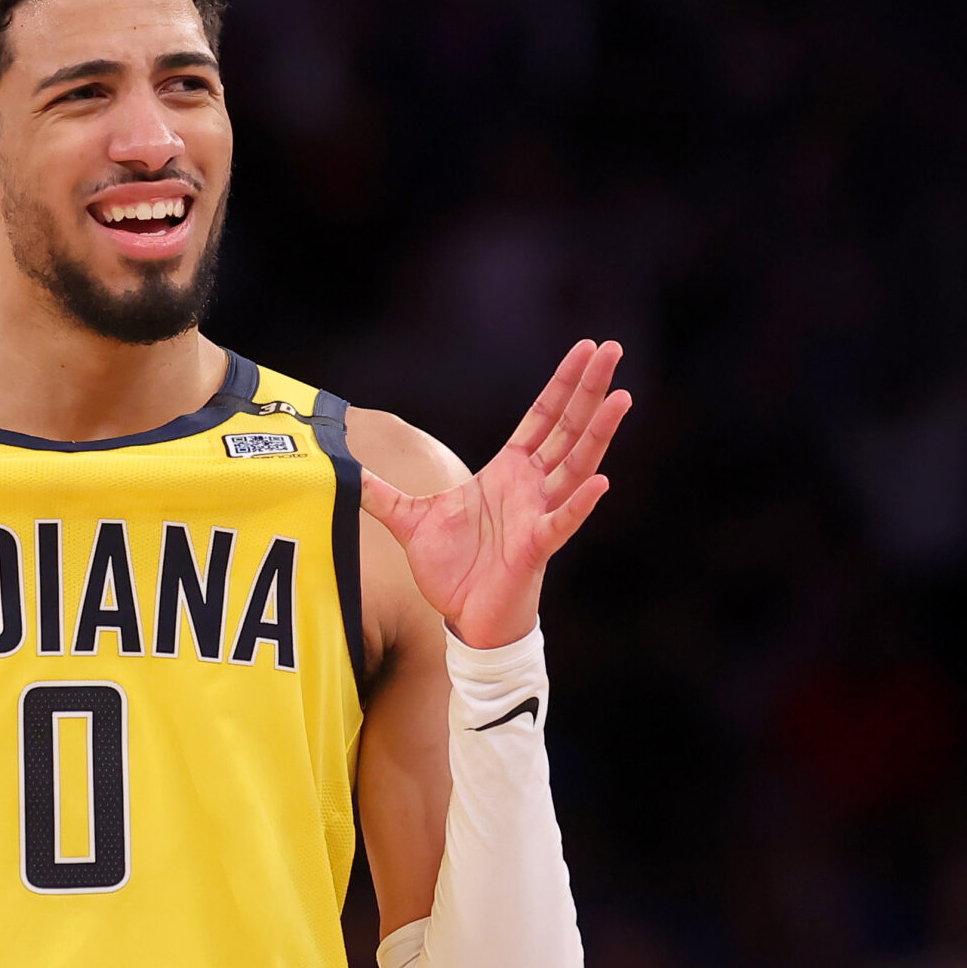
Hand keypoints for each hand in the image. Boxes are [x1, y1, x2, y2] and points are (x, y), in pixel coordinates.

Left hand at [362, 340, 629, 648]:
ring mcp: (537, 515)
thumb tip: (344, 467)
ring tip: (622, 398)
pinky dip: (579, 504)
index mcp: (507, 471)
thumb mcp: (409, 519)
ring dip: (598, 433)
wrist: (465, 619)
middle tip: (613, 349)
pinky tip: (601, 481)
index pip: (541, 417)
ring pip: (576, 466)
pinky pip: (562, 522)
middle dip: (589, 389)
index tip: (584, 348)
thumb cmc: (452, 570)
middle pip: (567, 428)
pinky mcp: (536, 549)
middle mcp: (530, 487)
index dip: (562, 383)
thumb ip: (380, 490)